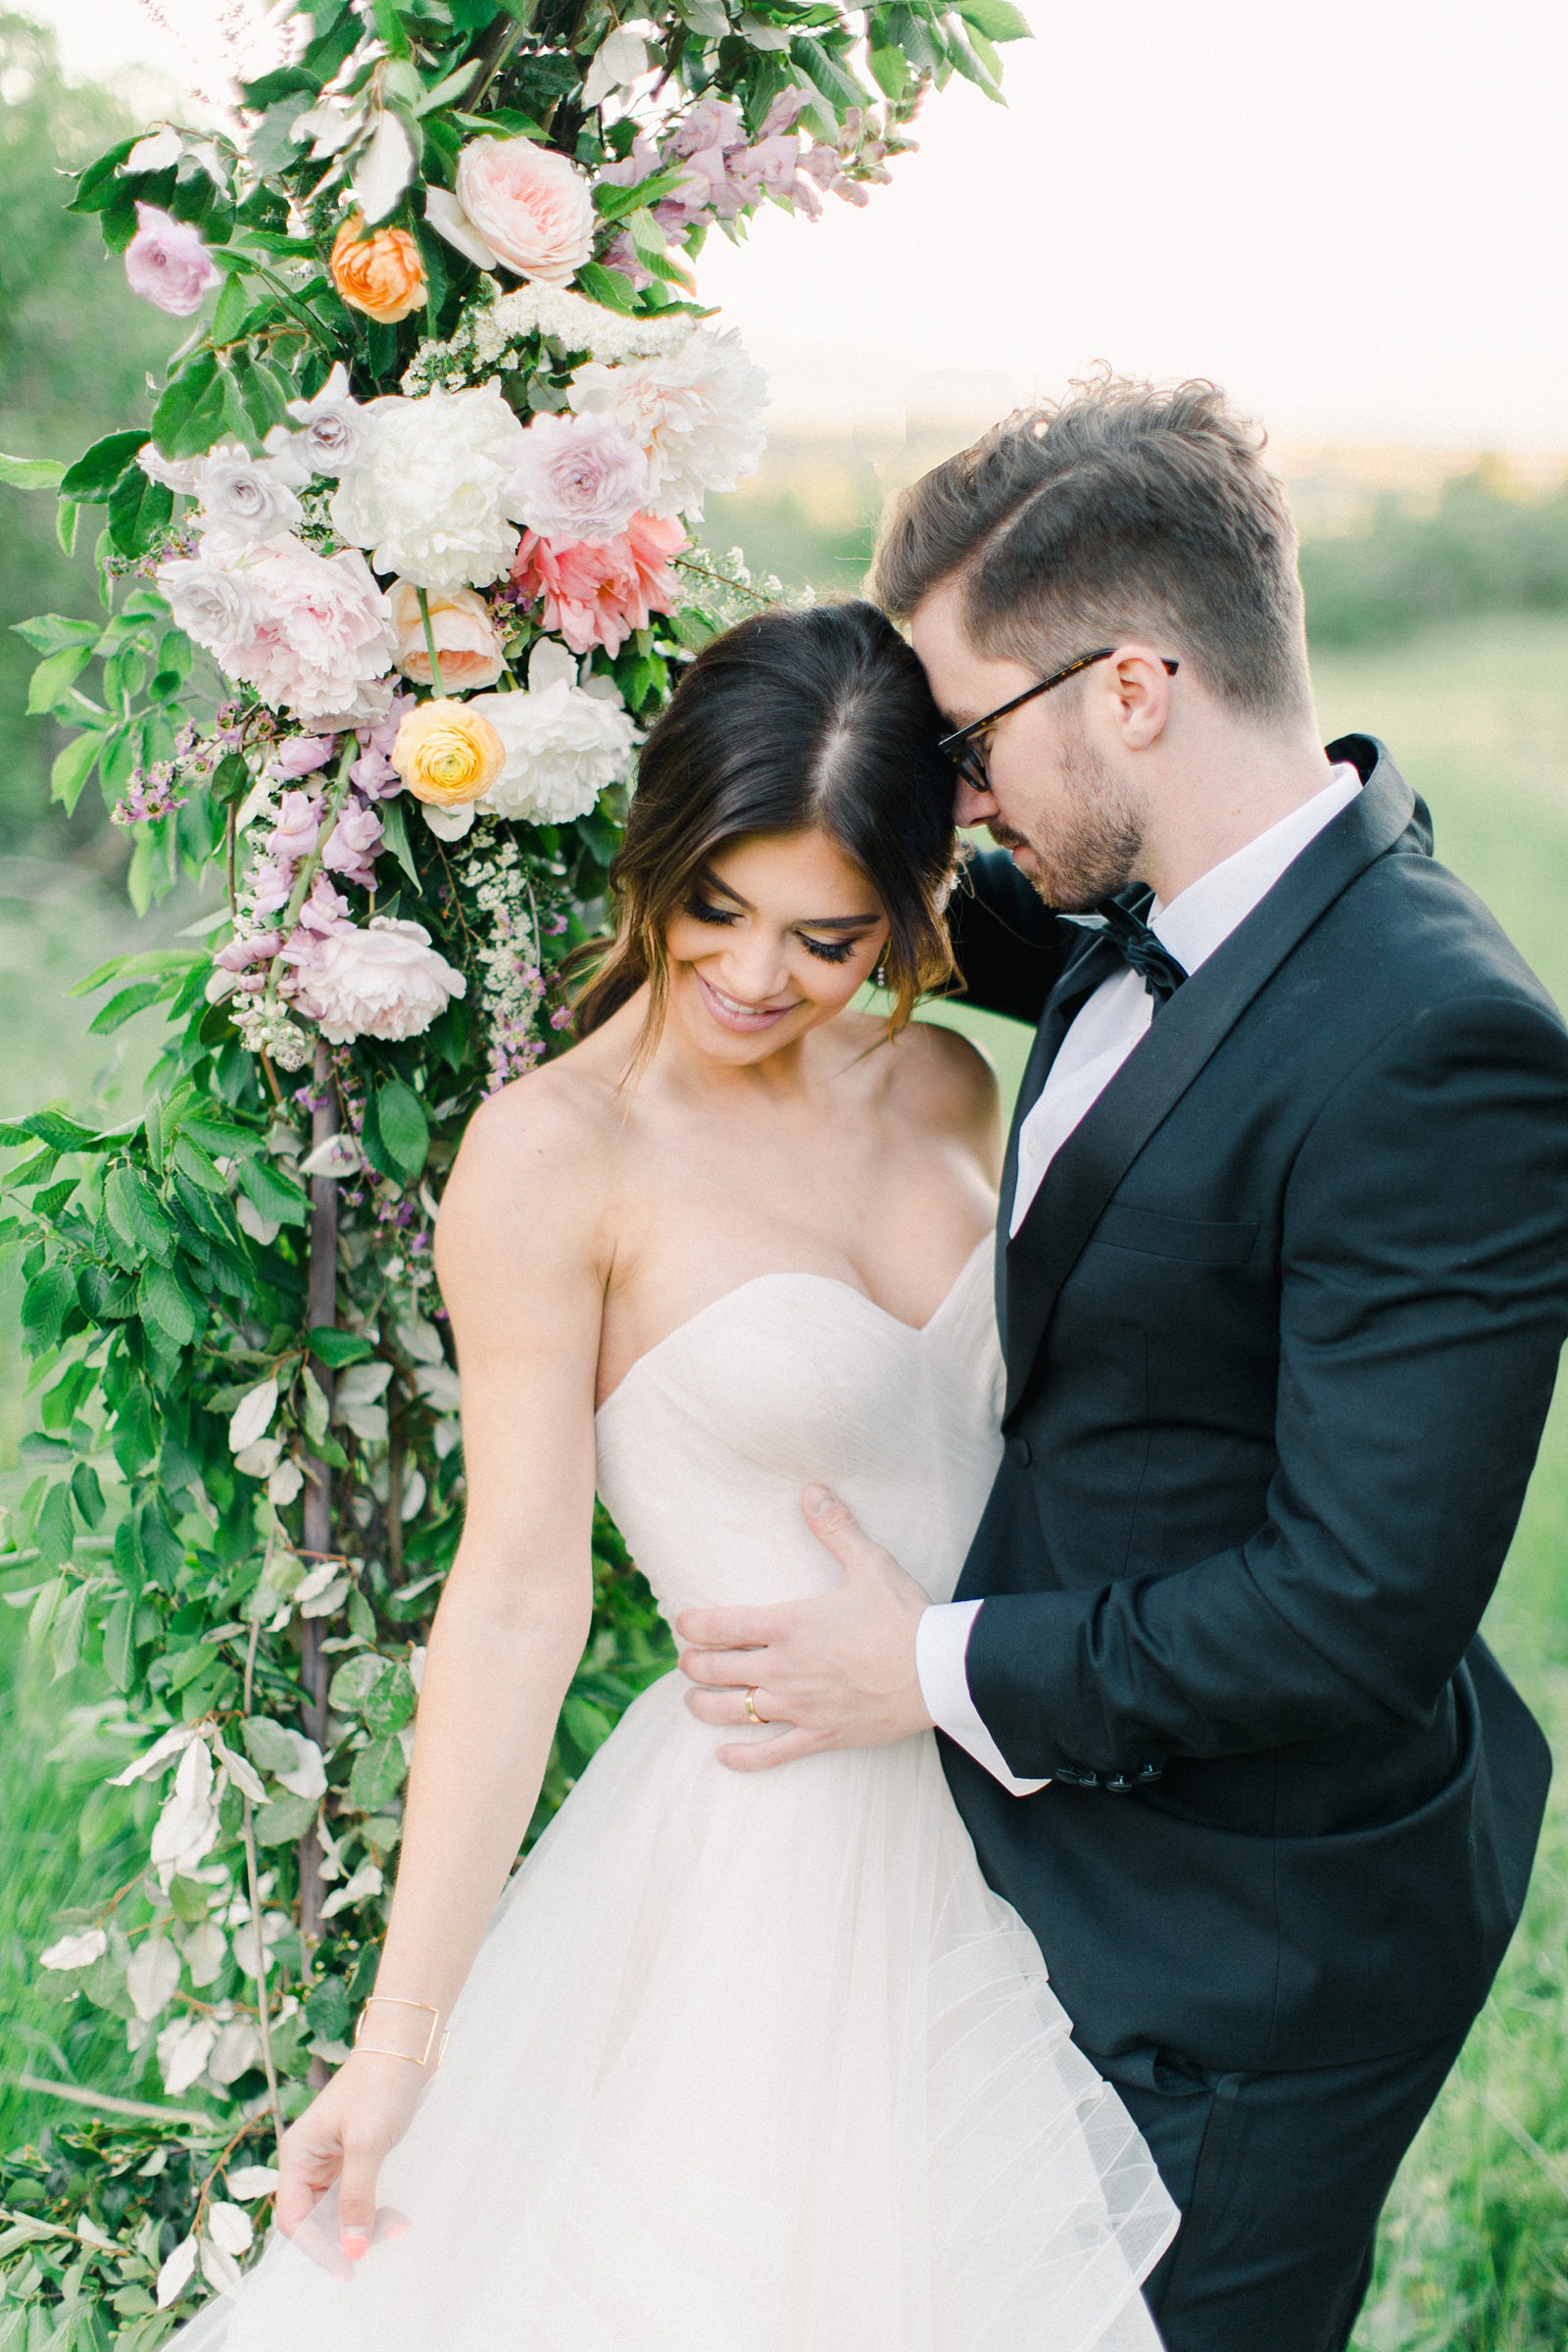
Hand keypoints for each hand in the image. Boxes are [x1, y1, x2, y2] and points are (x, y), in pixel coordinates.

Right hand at [275, 2047, 422, 2265]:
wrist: (407, 2046)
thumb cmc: (380, 2085)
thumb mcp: (367, 2144)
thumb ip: (357, 2198)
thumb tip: (351, 2251)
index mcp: (298, 2155)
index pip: (295, 2219)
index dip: (317, 2248)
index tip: (347, 2268)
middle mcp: (309, 2161)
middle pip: (316, 2220)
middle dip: (348, 2236)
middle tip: (386, 2238)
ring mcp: (331, 2160)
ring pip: (338, 2212)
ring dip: (365, 2224)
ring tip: (400, 2224)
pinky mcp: (354, 2157)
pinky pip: (356, 2197)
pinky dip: (374, 2208)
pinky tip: (395, 2214)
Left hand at [676, 1485, 932, 1771]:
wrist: (939, 1672)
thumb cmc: (904, 1617)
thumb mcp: (870, 1563)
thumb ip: (835, 1527)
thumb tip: (811, 1490)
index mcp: (790, 1625)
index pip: (721, 1625)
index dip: (693, 1624)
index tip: (682, 1621)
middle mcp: (784, 1668)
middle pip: (717, 1670)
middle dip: (693, 1663)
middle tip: (686, 1659)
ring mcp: (800, 1706)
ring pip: (733, 1712)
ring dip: (704, 1705)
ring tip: (692, 1699)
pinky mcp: (820, 1735)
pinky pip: (771, 1754)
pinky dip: (743, 1758)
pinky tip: (723, 1757)